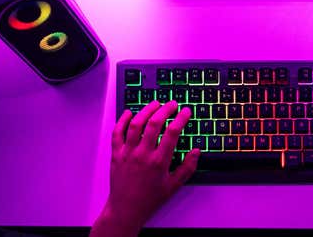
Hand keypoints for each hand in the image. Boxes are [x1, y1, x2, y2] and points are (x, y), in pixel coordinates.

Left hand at [90, 101, 199, 236]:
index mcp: (159, 161)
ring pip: (135, 124)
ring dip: (146, 111)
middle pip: (154, 123)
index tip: (186, 112)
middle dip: (165, 110)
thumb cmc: (150, 198)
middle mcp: (143, 154)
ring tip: (155, 104)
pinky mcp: (116, 154)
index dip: (181, 119)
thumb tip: (196, 151)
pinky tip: (129, 113)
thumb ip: (187, 167)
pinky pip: (117, 133)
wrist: (126, 209)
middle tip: (172, 104)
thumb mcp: (174, 185)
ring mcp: (127, 153)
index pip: (172, 133)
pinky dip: (122, 121)